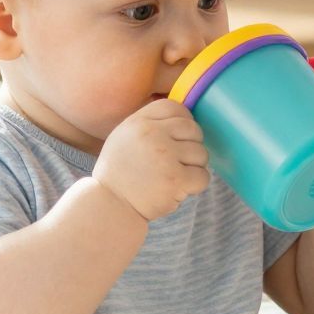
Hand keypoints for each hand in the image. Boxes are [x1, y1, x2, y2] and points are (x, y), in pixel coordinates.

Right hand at [94, 98, 208, 221]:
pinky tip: (178, 189)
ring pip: (201, 154)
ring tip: (173, 177)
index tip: (180, 137)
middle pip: (194, 130)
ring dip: (193, 168)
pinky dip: (195, 185)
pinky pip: (203, 176)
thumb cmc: (119, 173)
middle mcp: (152, 134)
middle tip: (177, 163)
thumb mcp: (124, 138)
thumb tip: (185, 118)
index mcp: (139, 122)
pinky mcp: (176, 179)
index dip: (184, 121)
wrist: (109, 205)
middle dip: (191, 147)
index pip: (175, 108)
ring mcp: (165, 156)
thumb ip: (150, 125)